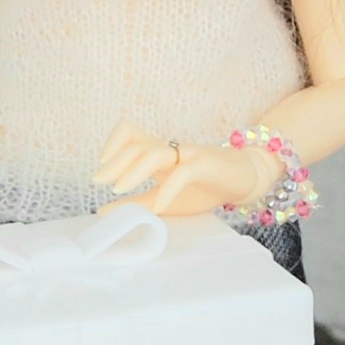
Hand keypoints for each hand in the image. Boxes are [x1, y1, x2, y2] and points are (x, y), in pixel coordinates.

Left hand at [94, 124, 279, 218]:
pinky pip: (184, 172)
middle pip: (136, 144)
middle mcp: (170, 148)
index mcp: (158, 152)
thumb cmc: (203, 188)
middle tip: (99, 182)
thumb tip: (103, 211)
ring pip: (155, 152)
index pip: (129, 133)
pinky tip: (160, 207)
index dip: (112, 145)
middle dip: (114, 162)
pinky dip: (169, 190)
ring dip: (134, 170)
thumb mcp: (164, 199)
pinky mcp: (206, 164)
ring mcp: (188, 154)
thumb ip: (137, 202)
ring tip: (119, 190)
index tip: (101, 168)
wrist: (246, 180)